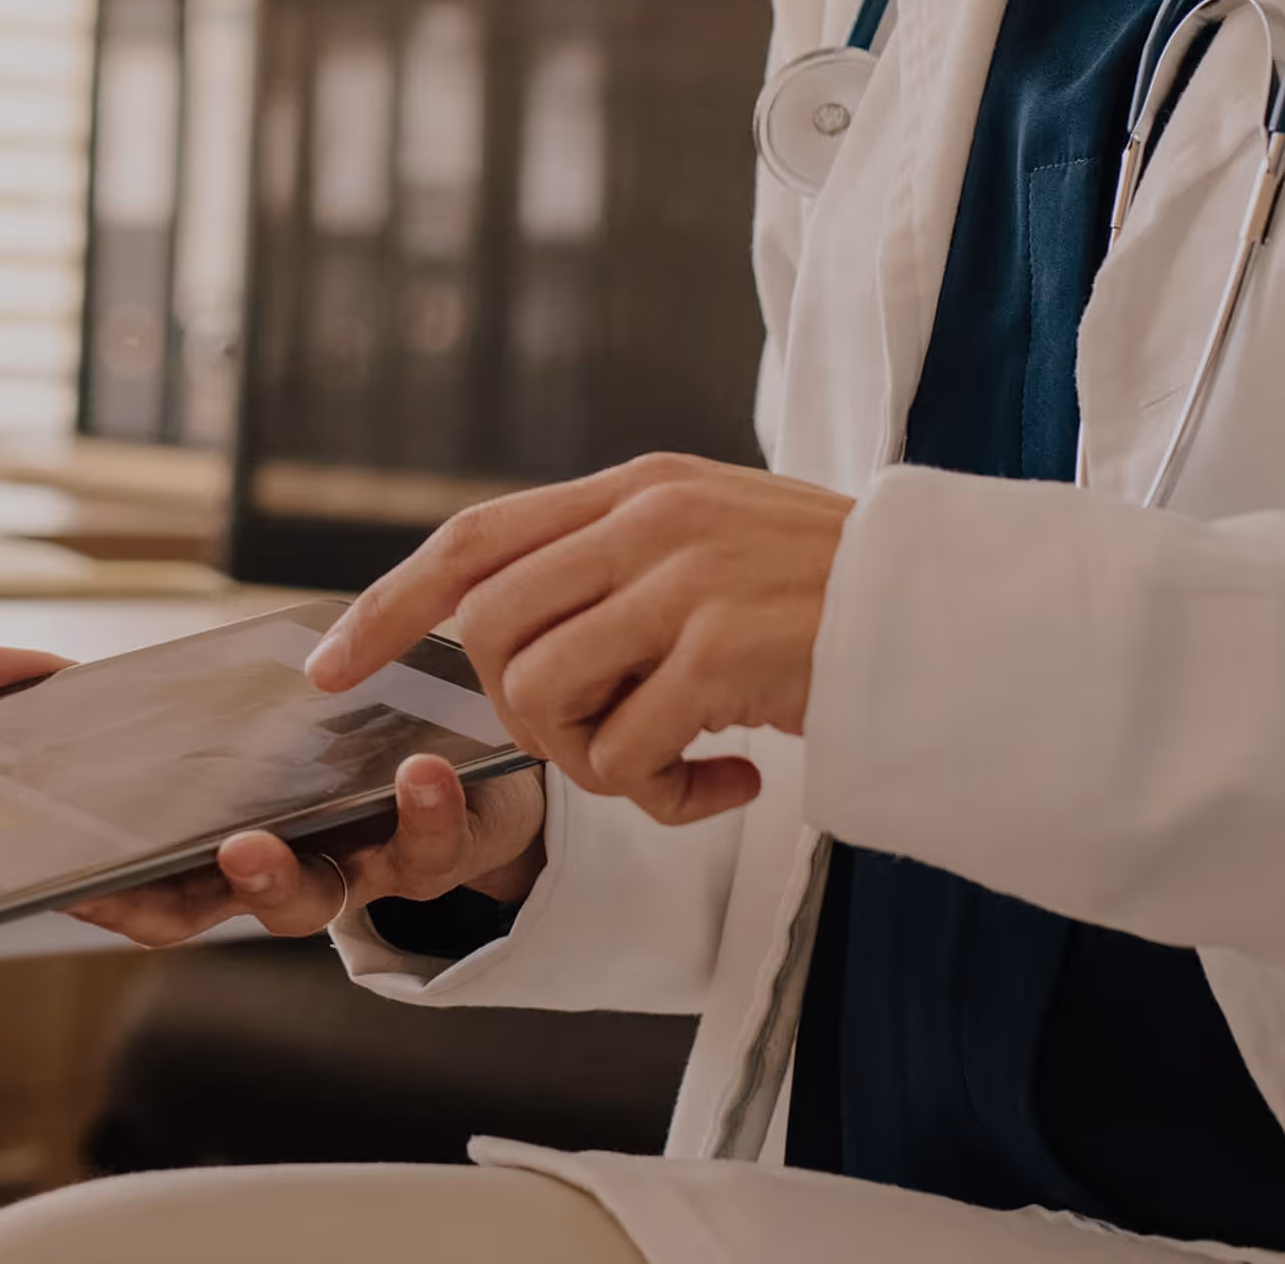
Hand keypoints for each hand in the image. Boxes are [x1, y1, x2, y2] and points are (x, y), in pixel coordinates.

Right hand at [0, 645, 547, 947]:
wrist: (418, 746)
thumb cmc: (262, 743)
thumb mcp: (157, 707)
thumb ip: (49, 692)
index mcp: (202, 856)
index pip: (146, 899)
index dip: (110, 898)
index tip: (72, 879)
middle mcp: (275, 874)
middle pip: (245, 907)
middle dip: (238, 885)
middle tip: (231, 845)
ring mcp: (355, 865)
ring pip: (338, 892)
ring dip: (335, 857)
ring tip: (330, 805)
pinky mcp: (433, 842)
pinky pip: (436, 846)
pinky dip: (430, 810)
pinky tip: (424, 766)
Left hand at [305, 454, 850, 825]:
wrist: (954, 609)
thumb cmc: (832, 595)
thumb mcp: (714, 540)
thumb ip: (620, 563)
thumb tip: (509, 633)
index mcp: (637, 487)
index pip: (473, 538)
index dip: (390, 606)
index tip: (330, 666)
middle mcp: (651, 518)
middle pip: (491, 632)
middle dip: (517, 714)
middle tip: (597, 742)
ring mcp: (686, 579)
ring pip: (542, 698)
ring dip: (590, 764)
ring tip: (671, 767)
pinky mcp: (725, 649)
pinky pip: (624, 754)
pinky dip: (660, 798)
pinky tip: (728, 785)